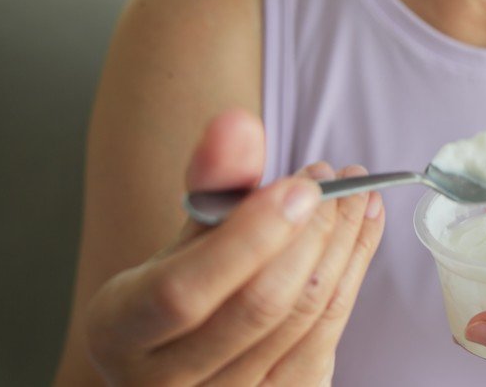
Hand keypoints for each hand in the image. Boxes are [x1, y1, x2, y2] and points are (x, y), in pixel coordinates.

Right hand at [84, 110, 384, 385]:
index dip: (247, 238)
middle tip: (333, 179)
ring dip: (342, 245)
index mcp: (122, 331)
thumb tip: (238, 124)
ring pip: (304, 320)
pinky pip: (329, 334)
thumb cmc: (180, 286)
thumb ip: (210, 180)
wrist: (182, 359)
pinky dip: (353, 272)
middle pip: (259, 307)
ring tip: (356, 193)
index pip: (182, 292)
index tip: (299, 187)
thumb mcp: (178, 236)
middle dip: (310, 232)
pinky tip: (363, 229)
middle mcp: (168, 382)